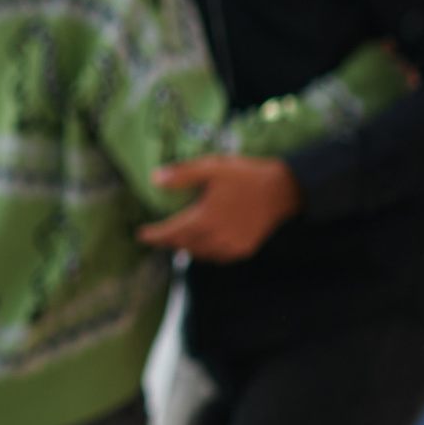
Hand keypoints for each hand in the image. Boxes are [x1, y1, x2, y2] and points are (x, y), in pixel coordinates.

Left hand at [137, 156, 299, 260]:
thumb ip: (182, 174)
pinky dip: (206, 253)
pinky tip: (203, 245)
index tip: (141, 235)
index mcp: (204, 219)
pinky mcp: (244, 249)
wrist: (283, 190)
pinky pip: (218, 257)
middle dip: (167, 241)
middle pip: (183, 245)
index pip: (171, 232)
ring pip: (200, 254)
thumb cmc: (245, 176)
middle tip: (156, 236)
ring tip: (177, 240)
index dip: (154, 235)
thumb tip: (154, 179)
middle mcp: (216, 238)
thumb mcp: (211, 167)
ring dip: (186, 248)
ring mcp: (232, 246)